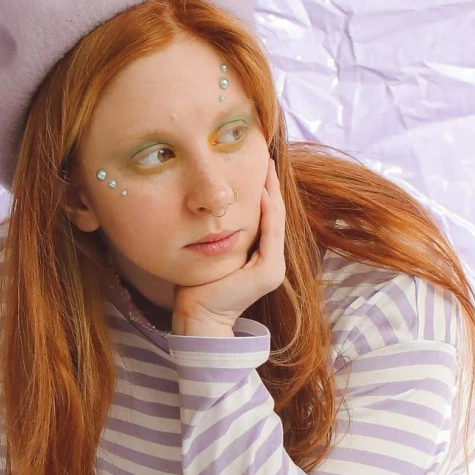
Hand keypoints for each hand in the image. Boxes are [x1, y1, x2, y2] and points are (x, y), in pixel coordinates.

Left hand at [171, 158, 285, 335]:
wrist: (199, 316)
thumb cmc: (197, 287)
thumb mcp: (212, 252)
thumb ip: (219, 234)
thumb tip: (210, 208)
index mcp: (259, 256)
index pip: (266, 217)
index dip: (265, 191)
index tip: (258, 167)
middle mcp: (271, 261)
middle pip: (275, 215)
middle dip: (271, 186)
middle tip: (267, 158)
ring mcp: (273, 267)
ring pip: (276, 221)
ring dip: (272, 193)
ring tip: (267, 168)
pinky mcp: (268, 272)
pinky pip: (271, 234)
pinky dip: (268, 212)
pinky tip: (262, 193)